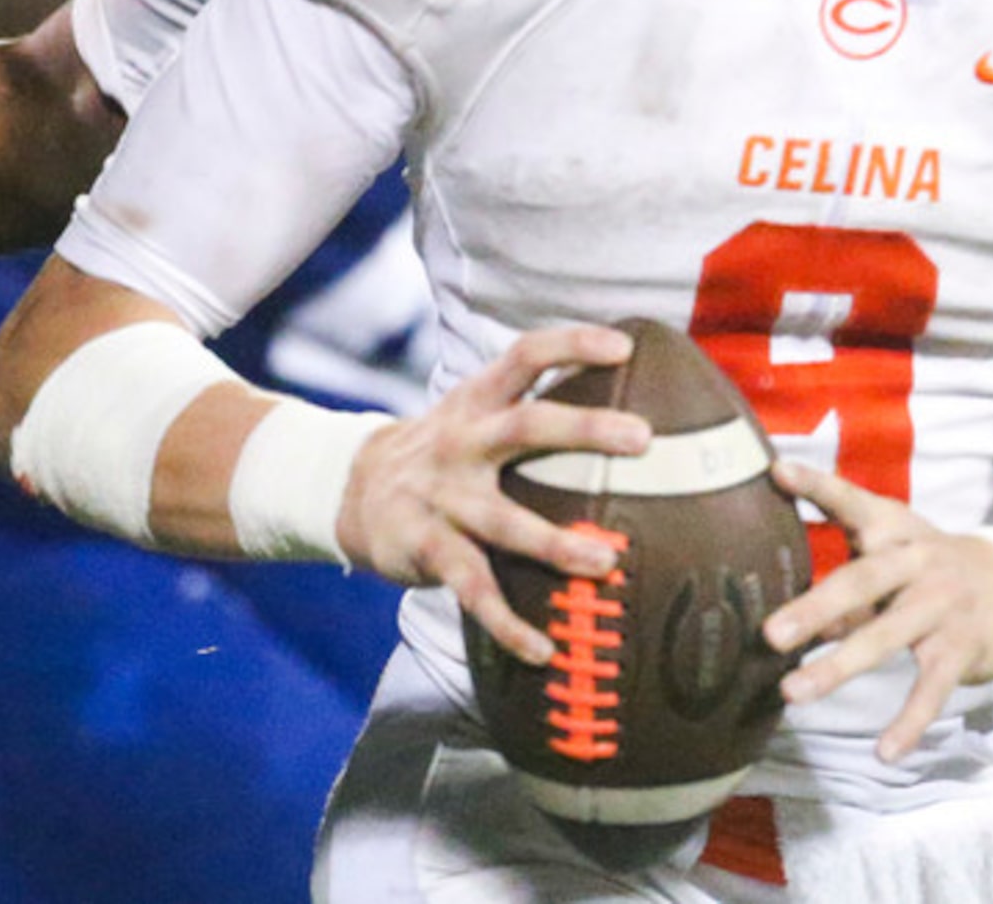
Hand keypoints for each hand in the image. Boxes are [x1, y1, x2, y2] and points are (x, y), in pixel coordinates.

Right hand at [335, 322, 649, 664]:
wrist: (351, 490)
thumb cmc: (444, 454)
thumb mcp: (473, 416)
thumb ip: (531, 411)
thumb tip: (626, 412)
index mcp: (476, 401)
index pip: (524, 356)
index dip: (571, 344)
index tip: (623, 348)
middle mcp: (461, 441)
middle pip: (524, 426)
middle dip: (583, 429)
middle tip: (642, 438)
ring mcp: (442, 496)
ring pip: (503, 519)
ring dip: (554, 543)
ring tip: (606, 562)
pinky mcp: (425, 547)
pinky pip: (473, 589)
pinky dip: (508, 623)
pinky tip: (544, 650)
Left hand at [760, 459, 992, 763]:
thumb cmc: (928, 570)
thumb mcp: (892, 557)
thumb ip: (844, 581)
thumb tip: (792, 621)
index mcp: (896, 529)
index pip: (854, 502)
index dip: (818, 486)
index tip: (777, 470)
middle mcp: (919, 561)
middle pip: (863, 580)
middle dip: (816, 606)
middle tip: (771, 634)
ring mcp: (943, 606)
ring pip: (887, 637)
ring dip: (838, 666)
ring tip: (793, 692)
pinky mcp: (961, 649)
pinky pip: (932, 690)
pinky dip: (909, 723)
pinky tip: (884, 752)